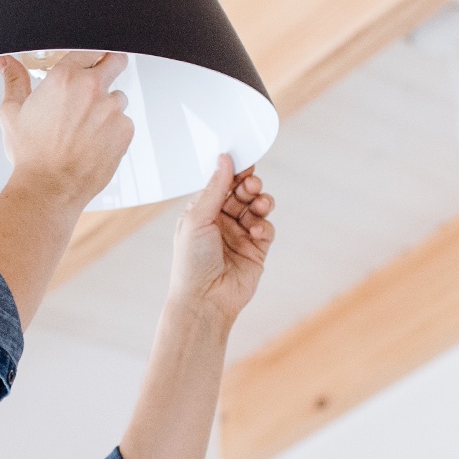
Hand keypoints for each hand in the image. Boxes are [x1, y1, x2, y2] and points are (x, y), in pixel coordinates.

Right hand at [0, 51, 133, 207]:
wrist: (49, 188)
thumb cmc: (31, 154)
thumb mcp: (12, 113)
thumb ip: (13, 81)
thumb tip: (6, 63)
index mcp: (65, 77)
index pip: (90, 50)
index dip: (90, 57)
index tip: (89, 64)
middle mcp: (92, 88)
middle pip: (116, 61)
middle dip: (111, 67)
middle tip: (99, 83)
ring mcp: (111, 109)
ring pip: (119, 97)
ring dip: (108, 106)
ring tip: (87, 127)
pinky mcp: (125, 130)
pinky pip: (124, 122)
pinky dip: (114, 129)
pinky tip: (94, 142)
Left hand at [168, 155, 274, 321]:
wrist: (204, 300)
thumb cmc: (191, 263)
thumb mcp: (197, 219)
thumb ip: (214, 188)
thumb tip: (224, 159)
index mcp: (203, 212)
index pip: (222, 184)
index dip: (234, 172)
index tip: (245, 160)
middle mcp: (222, 221)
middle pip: (242, 192)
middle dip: (249, 185)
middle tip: (251, 184)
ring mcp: (240, 235)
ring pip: (258, 207)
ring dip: (261, 201)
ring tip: (259, 204)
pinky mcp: (256, 249)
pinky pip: (267, 228)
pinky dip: (264, 224)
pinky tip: (257, 230)